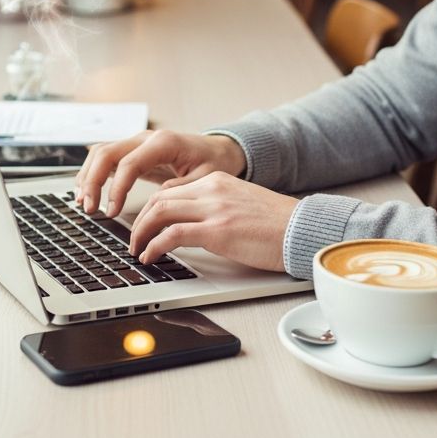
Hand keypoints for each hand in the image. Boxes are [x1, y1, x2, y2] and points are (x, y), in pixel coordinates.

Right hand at [75, 130, 246, 217]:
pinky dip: (92, 174)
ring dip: (87, 177)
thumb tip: (159, 200)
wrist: (217, 149)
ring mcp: (136, 143)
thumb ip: (181, 187)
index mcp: (163, 143)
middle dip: (92, 181)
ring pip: (100, 152)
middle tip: (88, 208)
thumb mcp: (206, 177)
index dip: (116, 188)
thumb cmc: (212, 162)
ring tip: (83, 203)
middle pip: (106, 153)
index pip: (129, 163)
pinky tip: (87, 192)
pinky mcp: (132, 152)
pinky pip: (105, 158)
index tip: (112, 211)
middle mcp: (145, 138)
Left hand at [129, 172, 297, 271]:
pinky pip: (172, 234)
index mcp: (217, 180)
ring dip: (141, 233)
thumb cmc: (278, 226)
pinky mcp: (217, 230)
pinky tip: (151, 257)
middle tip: (134, 240)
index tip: (144, 225)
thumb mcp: (241, 205)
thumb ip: (216, 209)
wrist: (302, 230)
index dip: (151, 209)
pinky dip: (155, 246)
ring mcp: (214, 208)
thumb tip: (192, 228)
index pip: (171, 190)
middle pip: (159, 199)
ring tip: (137, 250)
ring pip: (160, 212)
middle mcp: (212, 189)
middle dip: (140, 221)